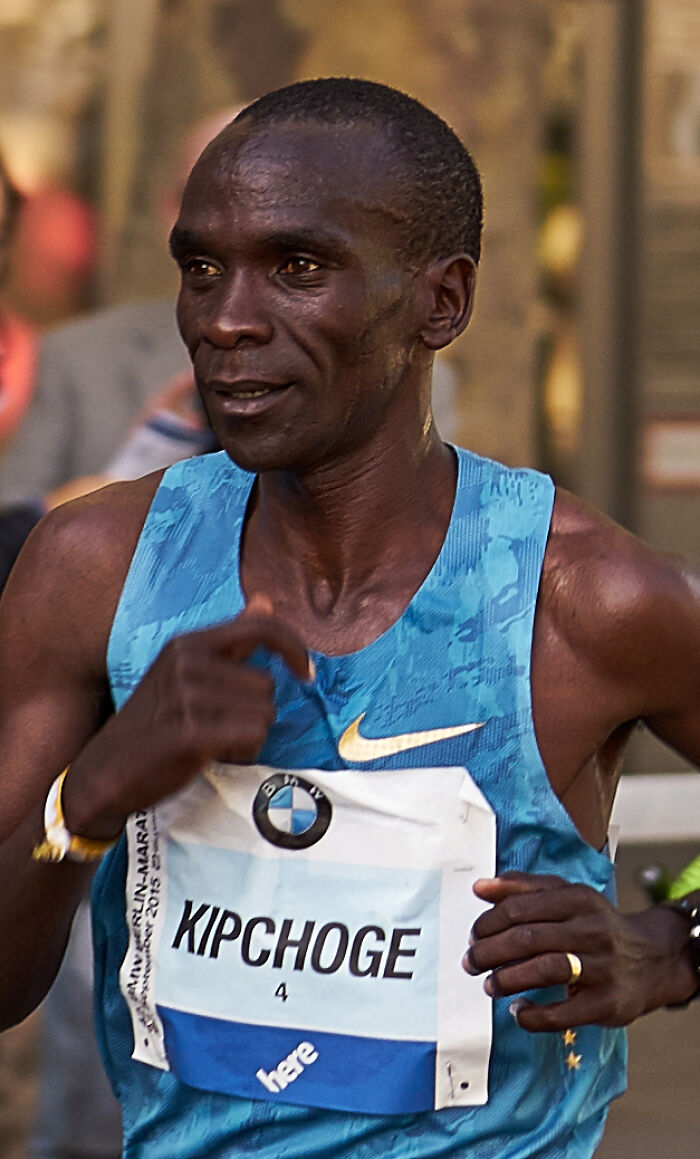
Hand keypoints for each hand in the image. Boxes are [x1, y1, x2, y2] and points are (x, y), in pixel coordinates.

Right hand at [63, 594, 311, 840]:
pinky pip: (252, 735)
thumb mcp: (185, 671)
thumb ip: (231, 639)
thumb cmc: (153, 721)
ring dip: (249, 734)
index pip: (260, 628)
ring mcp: (187, 695)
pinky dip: (243, 751)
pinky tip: (216, 754)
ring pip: (264, 713)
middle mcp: (187, 661)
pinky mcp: (190, 731)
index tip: (306, 672)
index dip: (293, 647)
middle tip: (221, 726)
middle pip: (267, 685)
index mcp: (188, 643)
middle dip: (255, 712)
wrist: (106, 770)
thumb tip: (266, 601)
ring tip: (215, 740)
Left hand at [463, 872, 696, 1029]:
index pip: (520, 908)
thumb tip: (479, 888)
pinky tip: (519, 1011)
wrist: (653, 958)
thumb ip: (522, 888)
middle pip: (528, 938)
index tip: (473, 937)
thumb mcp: (566, 895)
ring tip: (490, 985)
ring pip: (545, 969)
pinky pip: (564, 1013)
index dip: (488, 923)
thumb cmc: (595, 924)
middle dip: (490, 952)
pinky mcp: (609, 1003)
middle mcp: (592, 929)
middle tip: (471, 963)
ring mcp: (603, 967)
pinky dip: (534, 1015)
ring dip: (508, 979)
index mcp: (577, 899)